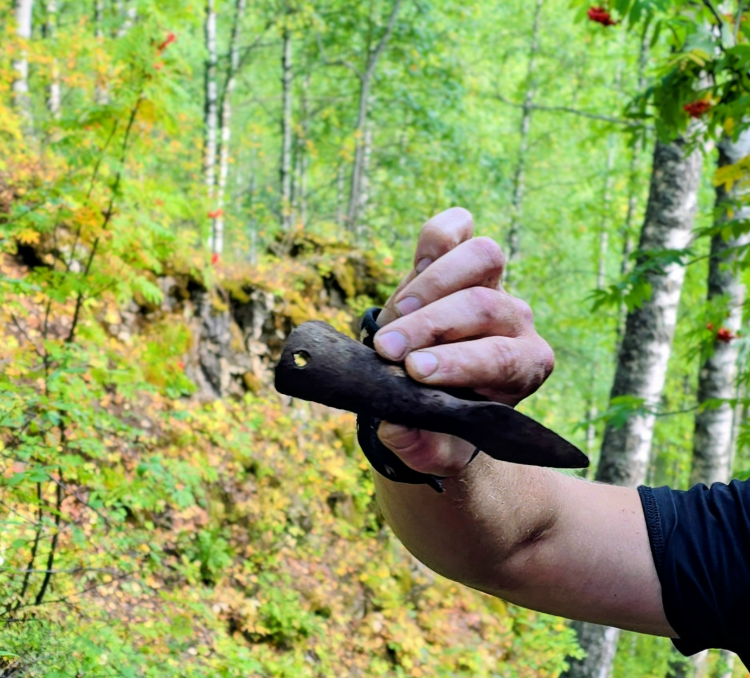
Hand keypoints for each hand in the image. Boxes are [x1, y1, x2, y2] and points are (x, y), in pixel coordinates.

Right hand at [374, 207, 554, 476]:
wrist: (429, 390)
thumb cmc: (439, 422)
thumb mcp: (431, 448)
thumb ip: (417, 445)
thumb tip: (395, 425)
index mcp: (523, 368)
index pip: (502, 357)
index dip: (459, 362)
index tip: (415, 372)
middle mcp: (516, 320)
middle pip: (486, 305)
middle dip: (431, 327)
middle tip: (386, 351)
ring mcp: (492, 282)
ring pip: (482, 257)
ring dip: (432, 283)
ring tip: (394, 315)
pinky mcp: (459, 256)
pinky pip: (457, 228)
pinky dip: (437, 237)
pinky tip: (414, 265)